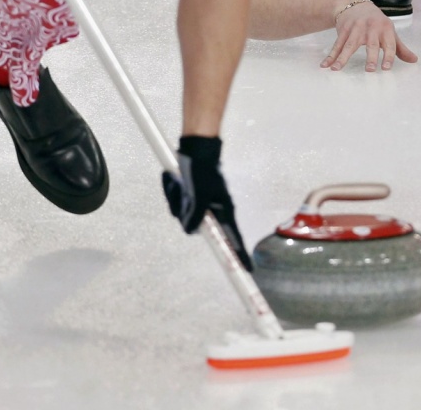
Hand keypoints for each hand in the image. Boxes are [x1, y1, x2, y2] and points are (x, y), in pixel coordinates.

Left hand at [161, 135, 251, 270]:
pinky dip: (173, 195)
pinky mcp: (189, 199)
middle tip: (184, 191)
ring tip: (179, 182)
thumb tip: (190, 230)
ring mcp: (200, 206)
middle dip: (184, 211)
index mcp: (223, 211)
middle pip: (195, 227)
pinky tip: (175, 181)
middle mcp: (212, 211)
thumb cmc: (202, 170)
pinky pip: (177, 206)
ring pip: (182, 215)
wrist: (195, 149)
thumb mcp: (199, 194)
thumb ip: (195, 215)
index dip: (240, 255)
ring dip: (177, 200)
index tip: (248, 271)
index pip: (233, 238)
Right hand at [321, 0, 418, 71]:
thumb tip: (414, 60)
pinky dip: (330, 55)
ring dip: (342, 57)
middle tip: (370, 70)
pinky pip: (336, 44)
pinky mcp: (343, 30)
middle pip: (371, 44)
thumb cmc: (376, 22)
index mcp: (385, 29)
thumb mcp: (389, 32)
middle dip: (371, 57)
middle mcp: (371, 28)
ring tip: (336, 69)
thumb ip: (400, 48)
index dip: (389, 56)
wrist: (356, 4)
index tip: (386, 68)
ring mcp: (355, 29)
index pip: (389, 44)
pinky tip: (325, 65)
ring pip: (349, 45)